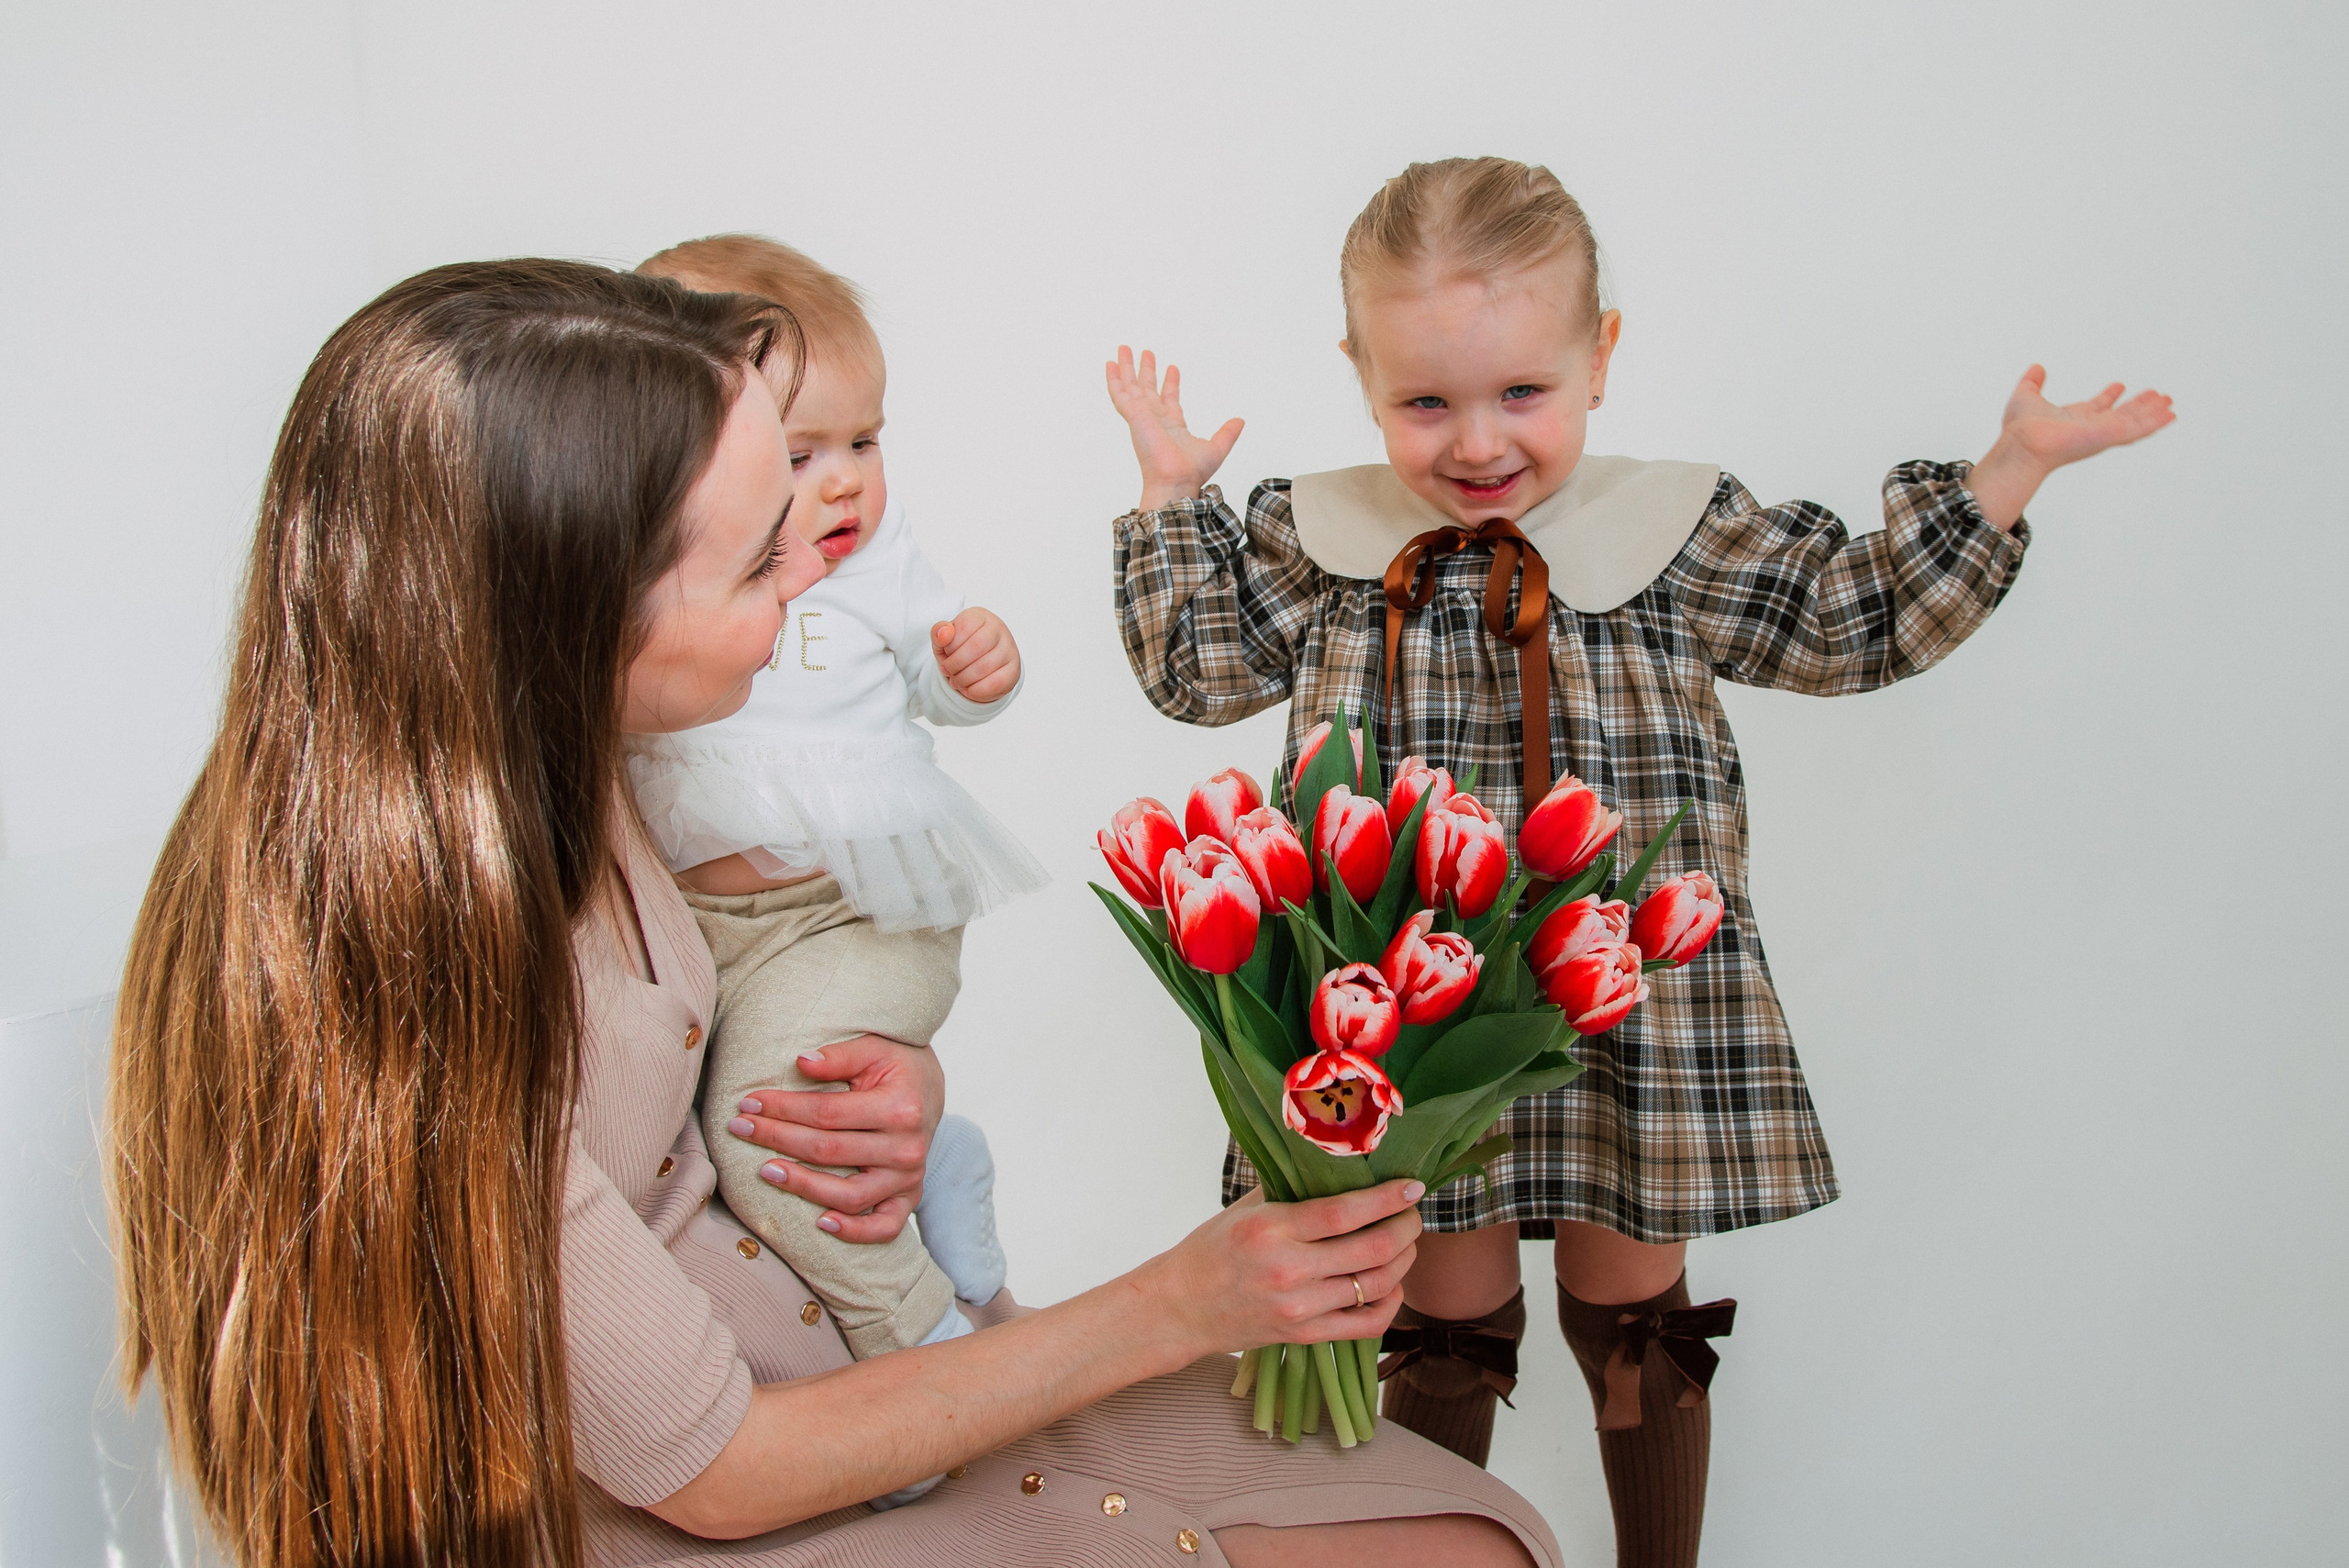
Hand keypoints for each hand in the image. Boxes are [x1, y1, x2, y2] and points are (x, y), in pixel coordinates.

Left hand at [726, 1034, 945, 1242]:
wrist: (929, 1088)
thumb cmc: (896, 1065)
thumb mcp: (873, 1048)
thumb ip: (839, 1055)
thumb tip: (801, 1062)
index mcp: (900, 1107)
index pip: (826, 1113)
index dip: (782, 1108)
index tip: (749, 1102)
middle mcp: (908, 1147)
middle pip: (829, 1151)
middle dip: (777, 1138)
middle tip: (740, 1128)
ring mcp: (909, 1177)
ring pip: (848, 1195)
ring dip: (802, 1186)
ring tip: (765, 1170)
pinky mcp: (909, 1198)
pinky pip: (883, 1226)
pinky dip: (854, 1232)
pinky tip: (820, 1223)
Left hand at [931, 607, 1019, 703]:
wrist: (978, 665)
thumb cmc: (960, 648)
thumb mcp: (944, 639)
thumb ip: (939, 633)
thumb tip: (943, 634)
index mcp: (981, 616)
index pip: (965, 627)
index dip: (950, 645)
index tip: (946, 653)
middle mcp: (999, 630)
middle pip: (976, 647)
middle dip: (955, 664)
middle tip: (948, 671)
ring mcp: (1009, 650)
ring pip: (984, 667)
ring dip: (963, 679)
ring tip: (956, 681)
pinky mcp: (1014, 671)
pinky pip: (994, 684)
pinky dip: (975, 691)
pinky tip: (968, 689)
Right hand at [1104, 345, 1243, 511]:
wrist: (1175, 480)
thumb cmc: (1191, 471)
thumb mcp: (1217, 447)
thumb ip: (1228, 433)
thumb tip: (1240, 421)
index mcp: (1172, 425)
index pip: (1169, 399)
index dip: (1170, 383)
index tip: (1172, 368)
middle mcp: (1155, 419)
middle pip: (1148, 389)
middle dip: (1146, 370)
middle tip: (1145, 352)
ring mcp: (1142, 417)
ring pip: (1131, 387)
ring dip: (1127, 368)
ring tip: (1124, 349)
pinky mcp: (1134, 416)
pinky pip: (1120, 394)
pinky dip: (1114, 380)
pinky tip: (1110, 365)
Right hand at [1139, 1180, 1424, 1365]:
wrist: (1180, 1309)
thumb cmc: (1211, 1251)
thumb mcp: (1245, 1209)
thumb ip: (1291, 1189)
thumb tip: (1340, 1165)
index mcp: (1272, 1229)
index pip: (1345, 1212)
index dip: (1388, 1198)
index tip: (1413, 1186)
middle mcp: (1289, 1270)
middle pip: (1372, 1249)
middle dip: (1406, 1227)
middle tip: (1412, 1214)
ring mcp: (1299, 1308)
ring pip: (1376, 1284)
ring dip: (1404, 1261)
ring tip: (1405, 1244)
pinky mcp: (1305, 1335)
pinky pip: (1367, 1324)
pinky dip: (1391, 1302)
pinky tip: (1391, 1283)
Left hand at [1967, 364, 2175, 530]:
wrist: (2023, 442)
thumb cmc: (2020, 428)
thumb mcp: (2026, 396)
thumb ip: (2032, 382)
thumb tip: (2037, 367)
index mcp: (2074, 418)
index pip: (2097, 407)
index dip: (2109, 396)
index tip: (2119, 385)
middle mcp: (2091, 427)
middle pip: (2122, 415)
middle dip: (2139, 406)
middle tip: (2157, 396)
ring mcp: (2103, 433)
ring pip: (2134, 422)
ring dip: (2153, 413)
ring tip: (2170, 405)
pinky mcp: (2110, 437)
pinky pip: (2138, 429)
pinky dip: (2155, 422)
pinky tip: (2170, 416)